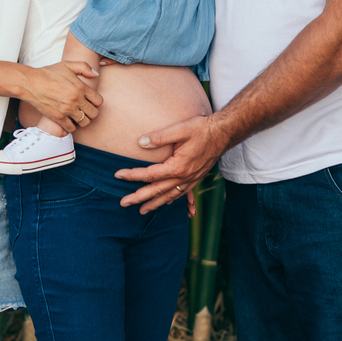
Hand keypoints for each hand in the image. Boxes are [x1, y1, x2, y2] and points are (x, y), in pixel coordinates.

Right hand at [21, 60, 102, 128]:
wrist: (31, 83)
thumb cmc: (48, 73)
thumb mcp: (67, 65)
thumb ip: (84, 67)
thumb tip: (96, 74)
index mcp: (80, 87)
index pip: (99, 101)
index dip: (96, 102)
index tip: (90, 101)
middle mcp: (76, 99)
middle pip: (94, 114)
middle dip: (91, 112)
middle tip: (84, 110)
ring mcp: (67, 110)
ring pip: (85, 123)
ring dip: (82, 120)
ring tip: (77, 116)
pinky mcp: (58, 118)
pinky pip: (72, 128)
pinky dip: (71, 126)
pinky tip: (68, 120)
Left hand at [114, 113, 228, 210]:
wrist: (224, 133)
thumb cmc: (202, 129)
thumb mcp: (180, 129)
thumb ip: (159, 137)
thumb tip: (141, 143)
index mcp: (177, 167)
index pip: (149, 174)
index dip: (132, 175)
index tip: (117, 175)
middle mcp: (184, 177)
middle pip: (157, 191)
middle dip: (139, 198)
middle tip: (123, 203)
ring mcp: (191, 179)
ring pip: (169, 196)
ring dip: (154, 204)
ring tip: (142, 211)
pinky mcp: (196, 178)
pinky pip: (181, 194)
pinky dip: (171, 200)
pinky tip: (166, 203)